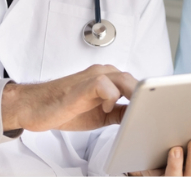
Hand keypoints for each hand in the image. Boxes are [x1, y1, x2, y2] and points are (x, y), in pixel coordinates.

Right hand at [1, 64, 136, 131]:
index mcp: (108, 79)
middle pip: (133, 80)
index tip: (155, 110)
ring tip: (133, 110)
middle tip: (149, 113)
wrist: (35, 107)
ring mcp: (92, 77)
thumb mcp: (101, 115)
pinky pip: (104, 84)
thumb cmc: (64, 109)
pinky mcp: (82, 85)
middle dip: (143, 97)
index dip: (146, 97)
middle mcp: (102, 73)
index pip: (135, 84)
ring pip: (123, 78)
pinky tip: (106, 108)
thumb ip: (119, 113)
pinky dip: (110, 97)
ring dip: (132, 95)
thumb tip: (139, 117)